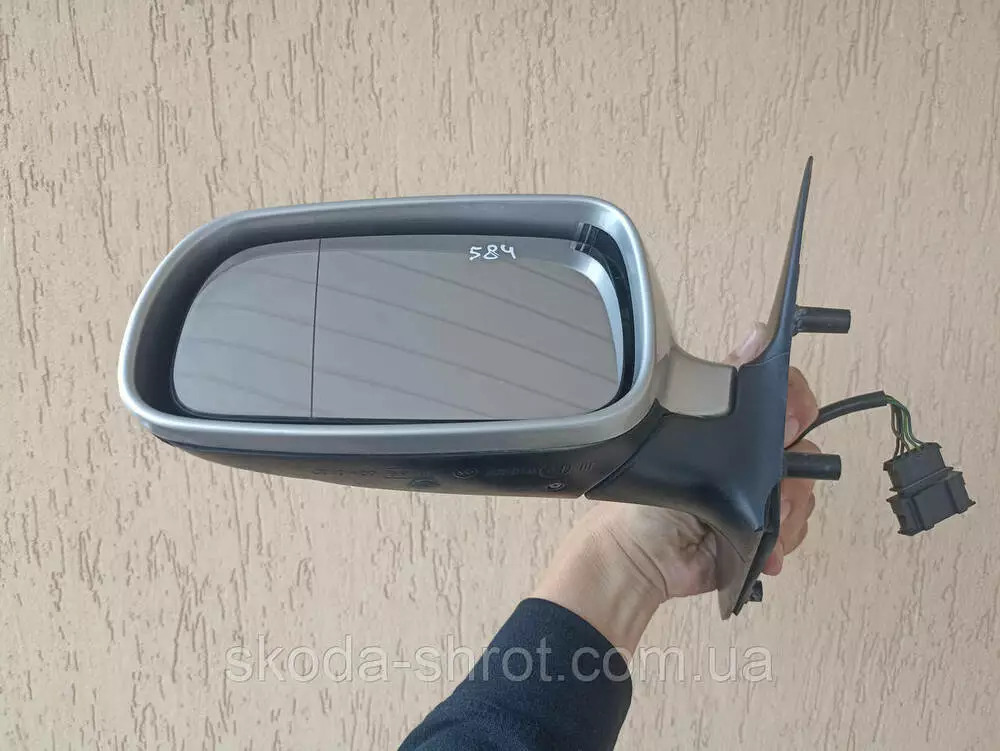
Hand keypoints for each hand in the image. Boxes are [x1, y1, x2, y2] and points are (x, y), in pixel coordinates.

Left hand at [533, 326, 820, 651]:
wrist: (639, 555)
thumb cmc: (647, 491)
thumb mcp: (679, 433)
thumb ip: (722, 389)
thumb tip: (759, 335)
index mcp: (728, 428)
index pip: (782, 400)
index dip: (798, 404)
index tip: (796, 416)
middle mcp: (748, 458)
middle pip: (803, 449)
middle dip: (795, 467)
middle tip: (775, 480)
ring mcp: (759, 497)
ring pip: (803, 492)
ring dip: (787, 510)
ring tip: (761, 521)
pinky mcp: (762, 534)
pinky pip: (795, 530)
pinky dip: (783, 542)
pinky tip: (767, 550)